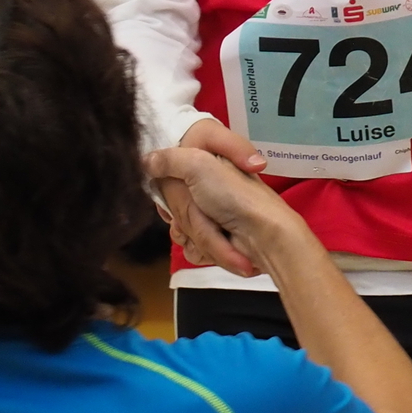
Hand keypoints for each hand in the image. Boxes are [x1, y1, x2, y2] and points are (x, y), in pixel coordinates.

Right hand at [146, 139, 294, 282]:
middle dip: (194, 224)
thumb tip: (144, 160)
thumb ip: (169, 159)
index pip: (164, 187)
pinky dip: (207, 253)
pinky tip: (224, 249)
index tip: (187, 200)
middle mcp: (200, 192)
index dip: (173, 199)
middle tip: (216, 219)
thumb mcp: (199, 164)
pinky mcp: (213, 240)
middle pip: (175, 216)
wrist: (267, 231)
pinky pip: (192, 250)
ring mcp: (207, 217)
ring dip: (202, 240)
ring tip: (225, 235)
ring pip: (183, 235)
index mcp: (196, 169)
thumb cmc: (236, 193)